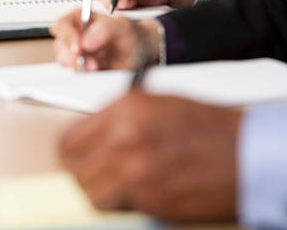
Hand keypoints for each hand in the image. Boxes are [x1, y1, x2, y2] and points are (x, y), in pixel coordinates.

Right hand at [50, 8, 159, 70]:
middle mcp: (76, 34)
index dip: (67, 35)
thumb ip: (104, 29)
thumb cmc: (130, 34)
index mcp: (81, 17)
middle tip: (89, 62)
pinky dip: (84, 74)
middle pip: (60, 45)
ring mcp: (78, 52)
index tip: (79, 47)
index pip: (62, 24)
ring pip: (64, 61)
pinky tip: (97, 71)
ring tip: (96, 66)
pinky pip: (75, 73)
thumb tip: (86, 41)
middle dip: (72, 56)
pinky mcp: (82, 67)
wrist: (140, 52)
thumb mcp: (122, 26)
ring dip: (78, 66)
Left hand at [60, 91, 240, 219]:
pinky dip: (122, 201)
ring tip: (113, 182)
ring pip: (90, 192)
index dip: (68, 149)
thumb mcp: (155, 103)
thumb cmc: (205, 124)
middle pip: (74, 168)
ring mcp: (136, 173)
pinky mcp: (150, 200)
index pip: (70, 138)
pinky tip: (137, 189)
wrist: (241, 150)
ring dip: (98, 190)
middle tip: (90, 171)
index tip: (72, 155)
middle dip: (79, 171)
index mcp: (125, 110)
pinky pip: (118, 205)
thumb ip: (119, 115)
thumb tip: (92, 132)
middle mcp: (125, 139)